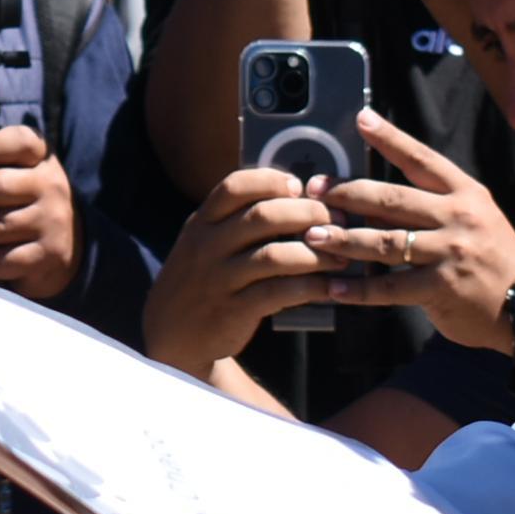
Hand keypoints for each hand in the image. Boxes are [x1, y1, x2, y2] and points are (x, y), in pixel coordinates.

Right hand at [143, 166, 337, 376]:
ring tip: (341, 257)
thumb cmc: (204, 278)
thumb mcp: (206, 242)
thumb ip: (238, 220)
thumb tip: (299, 196)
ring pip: (275, 256)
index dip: (272, 181)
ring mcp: (219, 278)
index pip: (235, 186)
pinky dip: (310, 288)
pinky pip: (279, 293)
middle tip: (338, 220)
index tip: (300, 187)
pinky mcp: (233, 310)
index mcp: (203, 221)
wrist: (173, 332)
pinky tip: (330, 287)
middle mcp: (207, 246)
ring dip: (316, 254)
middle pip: (263, 217)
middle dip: (308, 214)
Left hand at [309, 112, 514, 349]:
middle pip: (391, 199)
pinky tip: (333, 287)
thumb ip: (433, 207)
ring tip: (313, 237)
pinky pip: (389, 287)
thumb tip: (376, 203)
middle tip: (314, 190)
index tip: (361, 119)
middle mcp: (457, 216)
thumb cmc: (496, 259)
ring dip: (344, 239)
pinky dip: (358, 289)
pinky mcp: (442, 288)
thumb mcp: (476, 218)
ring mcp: (449, 252)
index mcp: (465, 194)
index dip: (390, 138)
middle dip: (347, 193)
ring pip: (385, 241)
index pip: (422, 159)